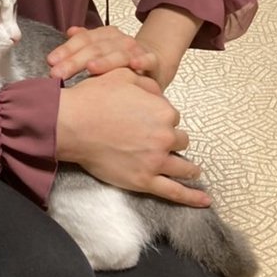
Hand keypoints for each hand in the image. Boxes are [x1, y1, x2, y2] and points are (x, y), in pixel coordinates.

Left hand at [47, 25, 160, 82]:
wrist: (153, 61)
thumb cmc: (120, 58)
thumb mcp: (101, 48)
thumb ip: (84, 41)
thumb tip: (70, 31)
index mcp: (104, 35)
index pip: (83, 40)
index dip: (66, 50)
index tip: (51, 62)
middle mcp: (119, 40)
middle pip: (96, 49)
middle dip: (75, 61)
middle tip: (58, 73)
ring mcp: (136, 50)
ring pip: (119, 54)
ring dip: (105, 61)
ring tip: (90, 67)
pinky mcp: (152, 61)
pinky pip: (148, 60)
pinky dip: (142, 61)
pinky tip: (134, 65)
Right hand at [55, 68, 210, 207]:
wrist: (72, 124)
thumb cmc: (94, 99)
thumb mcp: (123, 75)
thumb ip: (147, 82)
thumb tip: (158, 92)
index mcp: (163, 111)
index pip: (172, 116)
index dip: (161, 117)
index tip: (150, 119)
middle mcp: (164, 136)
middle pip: (179, 139)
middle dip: (171, 139)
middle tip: (158, 140)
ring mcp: (156, 161)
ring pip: (183, 166)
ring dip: (188, 167)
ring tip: (192, 170)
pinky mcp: (144, 180)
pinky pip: (175, 192)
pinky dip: (191, 197)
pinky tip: (204, 201)